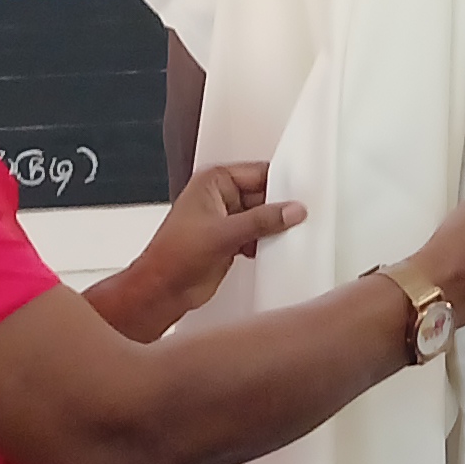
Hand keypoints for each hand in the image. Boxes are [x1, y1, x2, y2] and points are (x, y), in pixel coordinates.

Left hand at [97, 162, 305, 340]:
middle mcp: (219, 197)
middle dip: (279, 208)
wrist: (163, 289)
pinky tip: (272, 249)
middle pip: (263, 195)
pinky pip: (257, 235)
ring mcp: (225, 219)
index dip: (280, 184)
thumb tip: (290, 210)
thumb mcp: (225, 233)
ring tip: (287, 234)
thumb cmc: (174, 255)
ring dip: (273, 228)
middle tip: (299, 217)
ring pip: (262, 217)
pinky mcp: (230, 240)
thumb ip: (262, 220)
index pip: (257, 173)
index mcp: (213, 181)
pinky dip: (266, 242)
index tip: (301, 194)